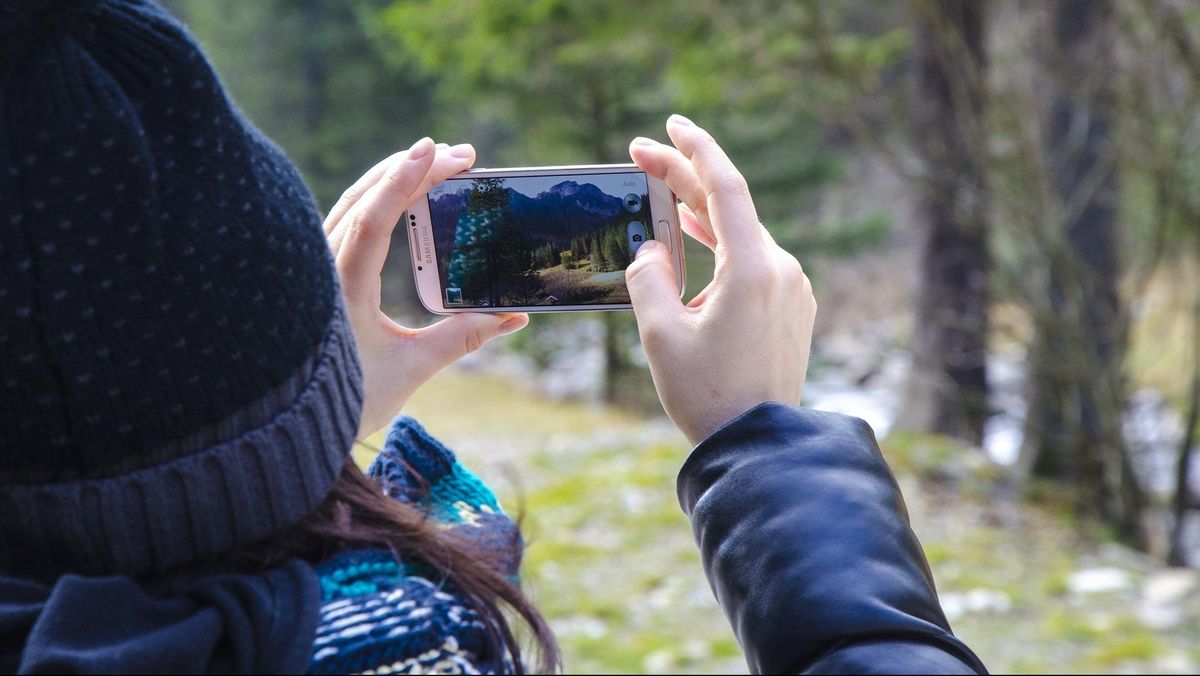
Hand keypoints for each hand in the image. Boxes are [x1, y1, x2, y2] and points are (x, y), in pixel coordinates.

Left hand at [324, 137, 528, 438]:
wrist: (290, 427)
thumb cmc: (349, 401)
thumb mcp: (412, 369)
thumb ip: (462, 338)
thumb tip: (513, 316)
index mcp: (342, 290)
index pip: (374, 220)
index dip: (405, 180)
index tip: (436, 150)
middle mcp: (322, 270)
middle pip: (364, 200)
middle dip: (411, 169)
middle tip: (460, 155)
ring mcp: (316, 269)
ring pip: (352, 205)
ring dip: (393, 179)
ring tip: (434, 162)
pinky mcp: (319, 274)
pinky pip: (346, 222)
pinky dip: (376, 200)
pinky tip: (398, 194)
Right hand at [626, 116, 815, 445]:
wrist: (760, 446)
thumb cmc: (708, 395)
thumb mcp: (660, 335)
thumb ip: (649, 279)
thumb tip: (651, 249)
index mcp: (753, 269)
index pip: (725, 187)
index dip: (695, 149)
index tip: (671, 125)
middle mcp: (782, 270)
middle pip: (729, 208)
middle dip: (685, 180)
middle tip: (643, 156)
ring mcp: (792, 290)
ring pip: (741, 237)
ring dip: (701, 216)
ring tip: (664, 197)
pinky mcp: (792, 310)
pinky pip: (753, 264)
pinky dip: (721, 249)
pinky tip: (695, 250)